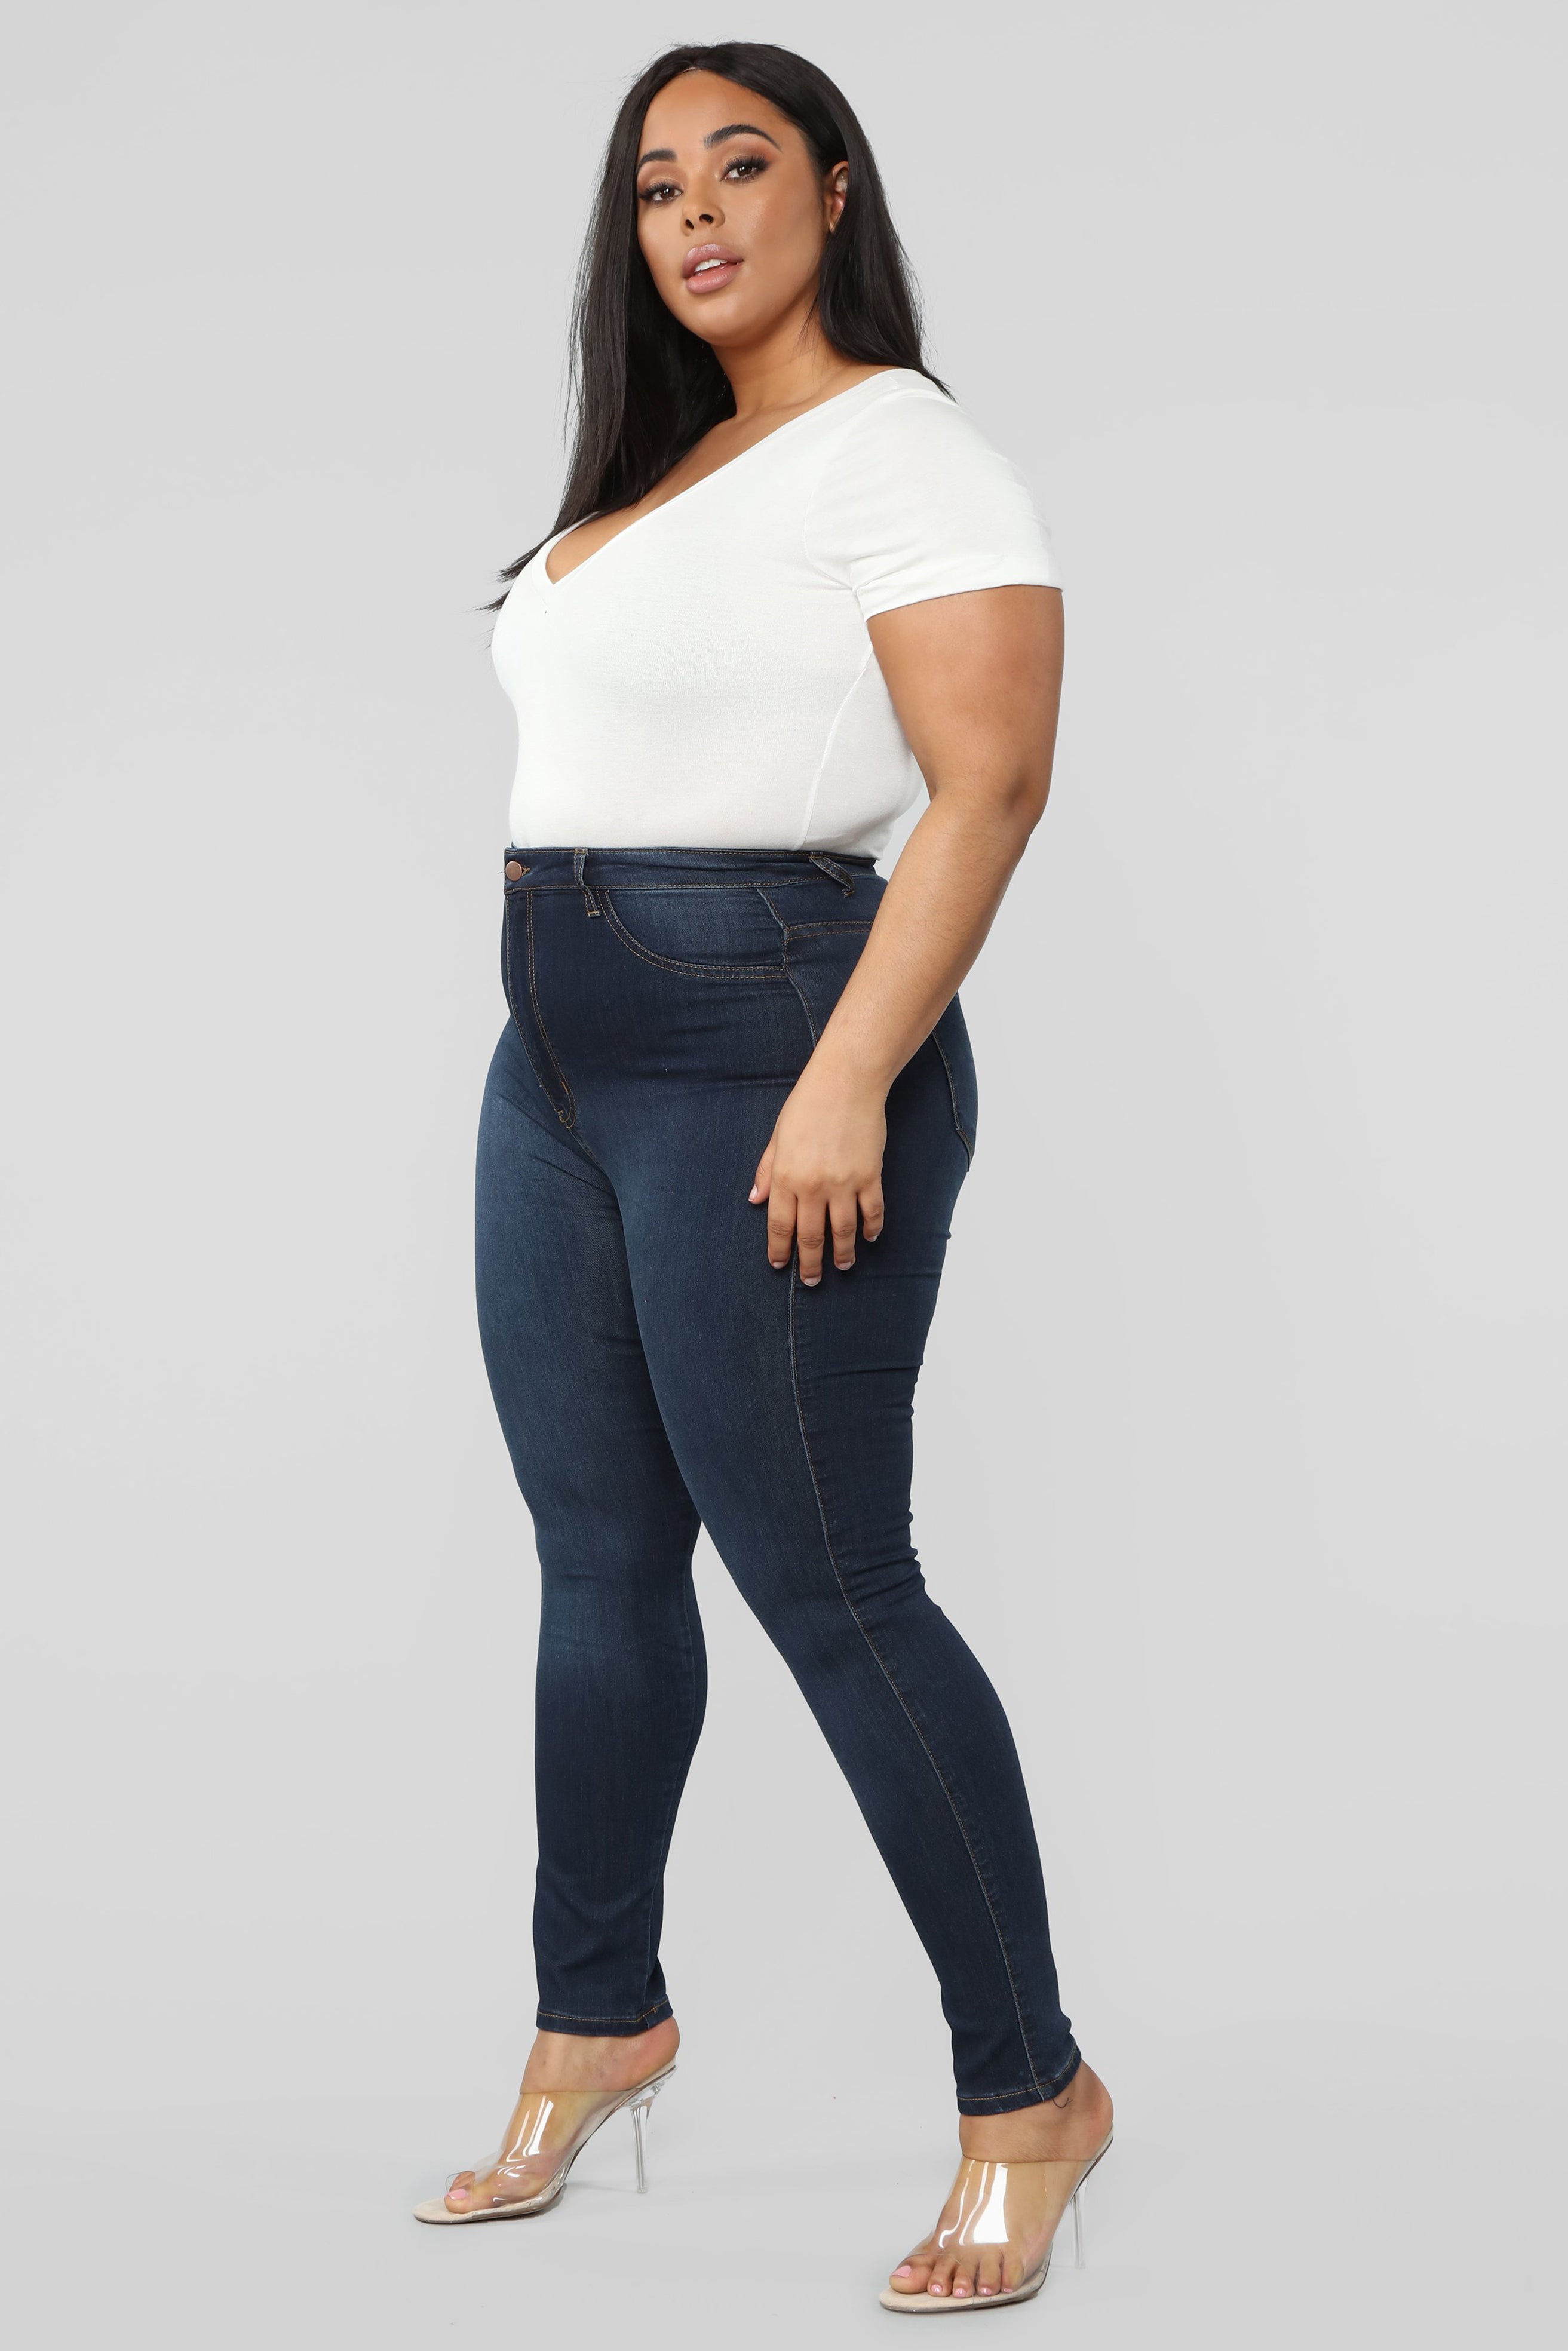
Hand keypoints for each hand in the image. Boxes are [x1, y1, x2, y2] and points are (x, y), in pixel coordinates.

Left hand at [749, 1063, 886, 1283]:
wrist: (847, 1082)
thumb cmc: (808, 1104)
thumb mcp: (778, 1136)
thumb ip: (767, 1171)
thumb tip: (755, 1200)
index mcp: (786, 1176)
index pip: (780, 1225)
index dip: (780, 1249)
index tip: (780, 1265)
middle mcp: (813, 1185)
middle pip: (810, 1236)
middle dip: (810, 1263)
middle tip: (812, 1280)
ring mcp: (844, 1183)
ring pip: (843, 1231)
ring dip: (842, 1254)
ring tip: (842, 1266)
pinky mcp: (870, 1176)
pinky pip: (872, 1212)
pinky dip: (871, 1228)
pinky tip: (868, 1238)